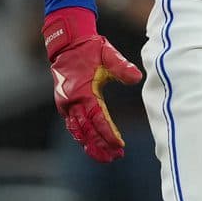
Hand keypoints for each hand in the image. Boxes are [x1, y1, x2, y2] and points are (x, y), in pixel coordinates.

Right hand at [44, 7, 142, 162]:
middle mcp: (72, 101)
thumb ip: (122, 66)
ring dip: (90, 145)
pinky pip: (73, 125)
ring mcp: (66, 104)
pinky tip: (91, 145)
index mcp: (83, 92)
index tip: (119, 145)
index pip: (98, 119)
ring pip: (78, 131)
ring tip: (105, 157)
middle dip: (100, 145)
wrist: (67, 42)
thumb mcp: (108, 53)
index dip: (108, 134)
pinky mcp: (64, 104)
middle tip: (115, 157)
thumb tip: (137, 78)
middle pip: (87, 130)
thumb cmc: (90, 48)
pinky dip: (82, 136)